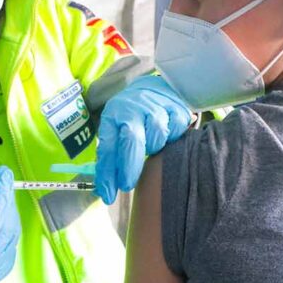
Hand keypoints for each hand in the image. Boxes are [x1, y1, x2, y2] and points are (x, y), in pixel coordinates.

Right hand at [0, 166, 20, 282]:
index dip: (0, 195)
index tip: (3, 174)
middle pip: (5, 226)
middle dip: (7, 198)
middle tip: (3, 177)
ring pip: (12, 233)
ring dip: (10, 209)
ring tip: (1, 192)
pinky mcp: (3, 270)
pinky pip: (12, 241)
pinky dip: (9, 223)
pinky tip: (0, 213)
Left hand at [95, 76, 191, 204]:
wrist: (154, 87)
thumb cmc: (132, 117)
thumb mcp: (116, 129)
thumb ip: (112, 156)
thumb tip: (105, 190)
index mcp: (113, 116)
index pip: (107, 147)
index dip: (107, 173)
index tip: (107, 195)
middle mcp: (132, 109)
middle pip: (132, 140)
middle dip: (129, 167)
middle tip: (127, 185)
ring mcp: (156, 106)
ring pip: (157, 135)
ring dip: (154, 148)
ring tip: (151, 147)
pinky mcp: (176, 107)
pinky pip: (176, 129)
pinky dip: (172, 137)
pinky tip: (167, 136)